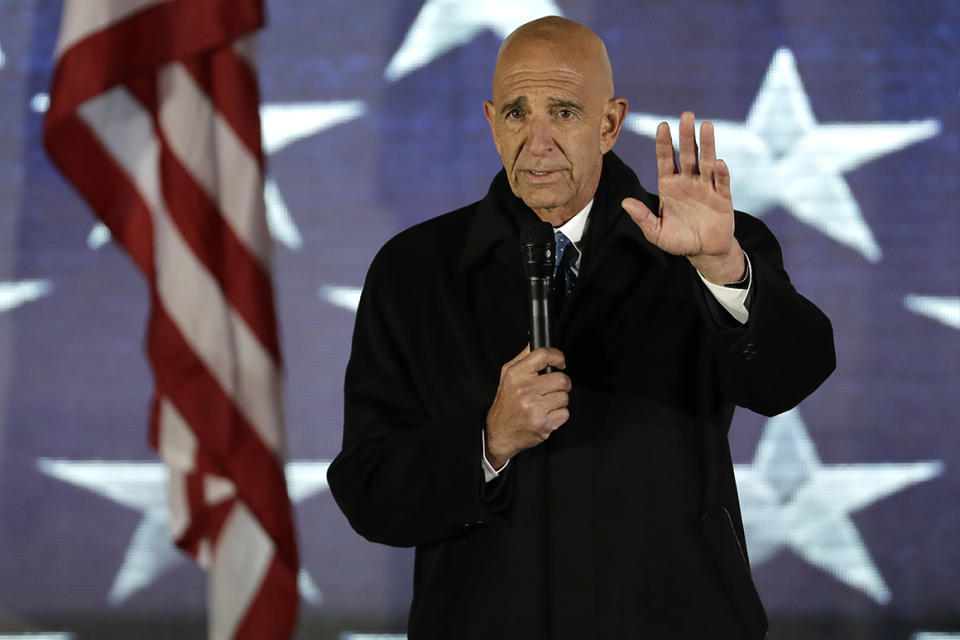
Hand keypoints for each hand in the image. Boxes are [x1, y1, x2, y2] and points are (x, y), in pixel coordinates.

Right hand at [484, 345, 570, 467]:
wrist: (499, 431)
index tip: (560, 362)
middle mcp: (524, 390)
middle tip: (551, 389)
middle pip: (562, 379)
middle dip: (561, 385)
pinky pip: (565, 413)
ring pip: (565, 397)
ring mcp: (534, 408)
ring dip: (559, 401)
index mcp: (516, 374)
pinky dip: (558, 415)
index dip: (558, 357)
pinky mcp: (543, 423)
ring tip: (545, 404)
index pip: (543, 355)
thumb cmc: (507, 402)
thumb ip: (523, 357)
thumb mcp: (508, 374)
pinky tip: (546, 415)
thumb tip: (536, 342)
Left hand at [621, 111, 744, 283]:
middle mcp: (688, 181)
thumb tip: (625, 203)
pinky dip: (720, 172)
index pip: (666, 159)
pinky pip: (721, 181)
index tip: (662, 126)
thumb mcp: (656, 232)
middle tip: (687, 115)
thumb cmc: (678, 240)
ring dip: (706, 144)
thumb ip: (642, 218)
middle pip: (687, 154)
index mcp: (669, 185)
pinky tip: (718, 162)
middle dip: (686, 135)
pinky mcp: (722, 197)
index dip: (664, 143)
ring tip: (706, 125)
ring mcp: (706, 187)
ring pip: (706, 161)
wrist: (704, 251)